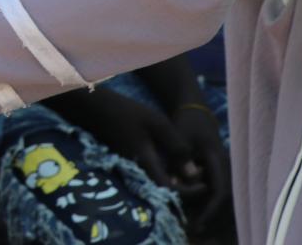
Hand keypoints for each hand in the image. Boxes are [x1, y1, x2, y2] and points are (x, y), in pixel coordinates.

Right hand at [49, 88, 192, 196]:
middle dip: (186, 191)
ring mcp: (133, 168)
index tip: (205, 184)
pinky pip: (152, 176)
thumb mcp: (156, 123)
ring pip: (159, 185)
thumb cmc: (126, 112)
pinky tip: (176, 164)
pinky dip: (167, 175)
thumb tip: (193, 172)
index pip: (171, 190)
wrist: (95, 108)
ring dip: (178, 183)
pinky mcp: (131, 163)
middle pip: (166, 192)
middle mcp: (139, 171)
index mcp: (146, 163)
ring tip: (194, 173)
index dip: (190, 192)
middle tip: (202, 179)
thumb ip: (175, 146)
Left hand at [168, 101, 231, 234]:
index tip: (199, 223)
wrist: (195, 111)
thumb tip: (181, 182)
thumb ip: (180, 158)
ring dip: (212, 213)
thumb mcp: (180, 136)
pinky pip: (217, 192)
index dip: (211, 209)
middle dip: (214, 217)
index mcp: (218, 159)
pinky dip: (208, 204)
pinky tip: (196, 213)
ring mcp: (223, 169)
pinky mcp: (217, 172)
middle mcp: (226, 167)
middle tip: (198, 231)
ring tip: (197, 227)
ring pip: (224, 198)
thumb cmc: (187, 123)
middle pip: (227, 200)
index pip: (221, 191)